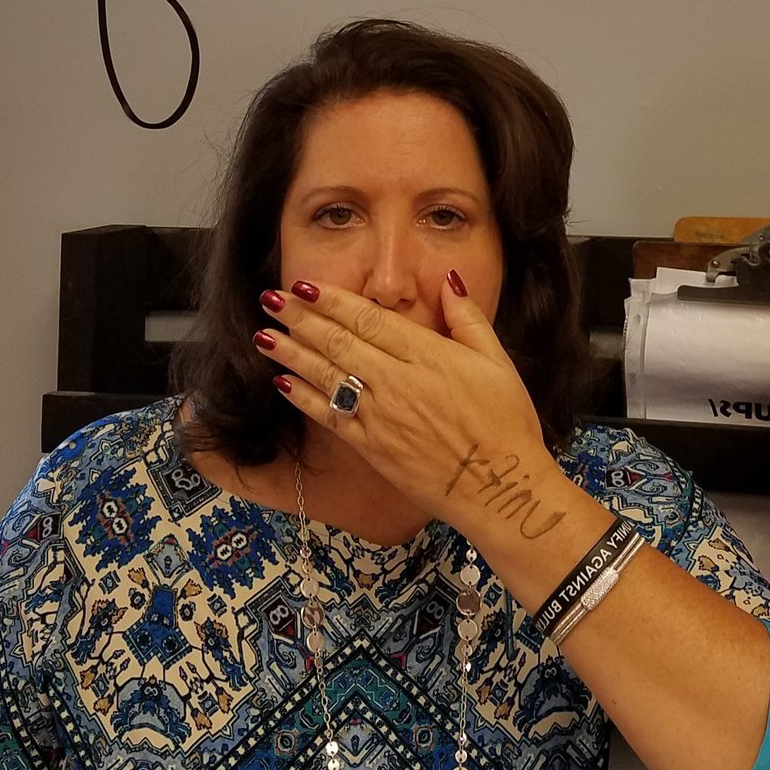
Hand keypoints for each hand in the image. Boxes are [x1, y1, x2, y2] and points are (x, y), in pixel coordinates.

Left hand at [253, 275, 566, 532]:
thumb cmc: (506, 424)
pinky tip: (282, 382)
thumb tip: (447, 279)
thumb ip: (467, 318)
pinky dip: (303, 398)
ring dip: (292, 353)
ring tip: (263, 334)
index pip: (369, 320)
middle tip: (270, 298)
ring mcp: (380, 418)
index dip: (332, 300)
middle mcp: (397, 383)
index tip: (303, 285)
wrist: (500, 489)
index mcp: (428, 356)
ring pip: (326, 377)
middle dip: (301, 319)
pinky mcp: (371, 449)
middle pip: (338, 343)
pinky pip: (329, 417)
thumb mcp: (498, 362)